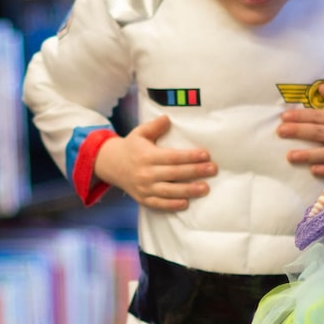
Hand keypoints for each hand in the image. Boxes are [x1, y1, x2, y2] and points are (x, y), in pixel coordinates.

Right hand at [93, 114, 215, 210]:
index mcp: (147, 156)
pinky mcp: (143, 199)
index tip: (206, 155)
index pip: (172, 157)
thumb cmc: (131, 147)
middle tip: (213, 169)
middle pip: (175, 174)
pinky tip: (186, 203)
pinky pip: (159, 204)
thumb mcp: (140, 133)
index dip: (190, 156)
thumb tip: (168, 118)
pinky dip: (172, 205)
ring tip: (205, 188)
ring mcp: (144, 188)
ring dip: (188, 190)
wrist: (111, 165)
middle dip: (195, 171)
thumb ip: (154, 126)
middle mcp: (146, 173)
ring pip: (169, 191)